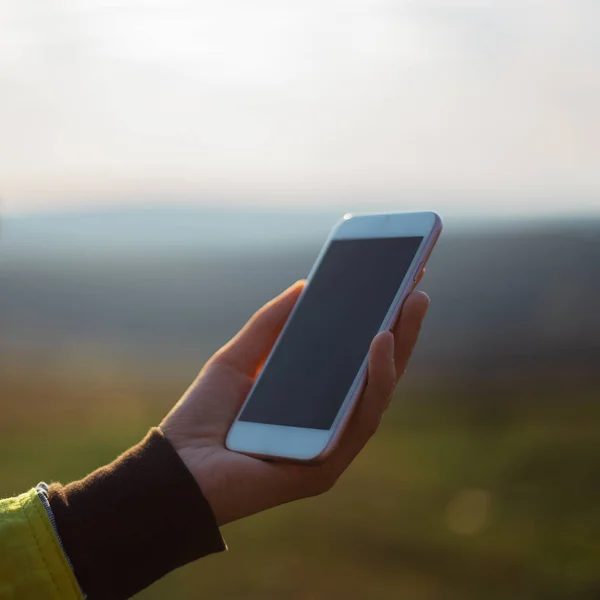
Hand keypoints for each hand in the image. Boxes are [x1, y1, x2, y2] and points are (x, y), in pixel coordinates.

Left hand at [160, 281, 428, 525]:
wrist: (174, 468)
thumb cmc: (202, 416)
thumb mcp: (238, 357)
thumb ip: (271, 323)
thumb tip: (305, 285)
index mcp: (310, 398)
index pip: (354, 359)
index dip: (379, 322)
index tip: (398, 282)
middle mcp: (327, 422)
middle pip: (374, 374)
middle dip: (402, 329)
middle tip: (416, 287)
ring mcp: (331, 445)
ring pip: (378, 395)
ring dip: (398, 350)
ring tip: (408, 305)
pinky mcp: (327, 467)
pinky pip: (361, 420)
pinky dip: (375, 381)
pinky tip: (380, 343)